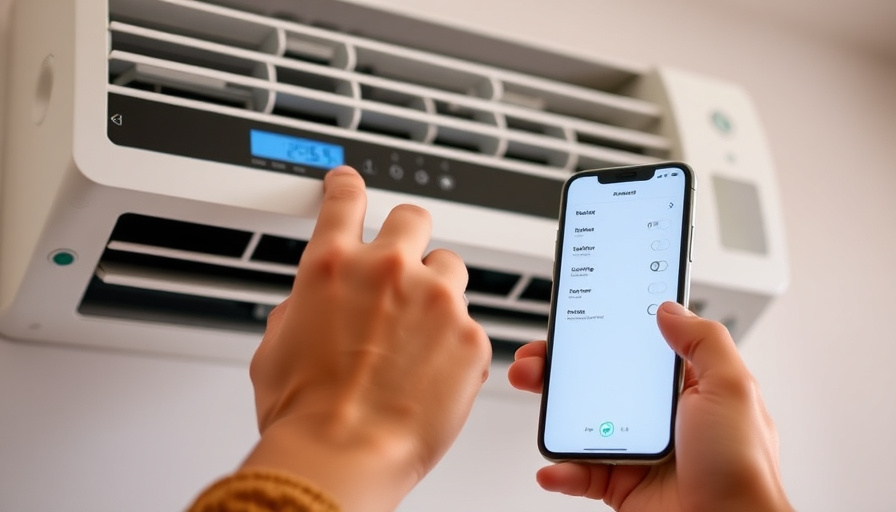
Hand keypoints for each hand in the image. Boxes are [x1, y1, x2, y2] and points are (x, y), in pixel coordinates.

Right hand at [242, 166, 491, 511]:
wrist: (341, 455)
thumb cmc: (305, 413)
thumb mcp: (277, 349)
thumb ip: (301, 309)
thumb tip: (310, 305)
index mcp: (333, 266)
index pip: (346, 200)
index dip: (348, 185)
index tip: (350, 181)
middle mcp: (388, 271)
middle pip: (413, 219)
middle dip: (407, 237)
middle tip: (403, 267)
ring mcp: (435, 301)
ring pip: (450, 268)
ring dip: (437, 290)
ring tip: (422, 333)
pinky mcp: (470, 336)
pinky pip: (470, 324)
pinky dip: (456, 343)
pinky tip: (434, 373)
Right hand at [508, 301, 793, 511]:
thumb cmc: (744, 469)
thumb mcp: (732, 389)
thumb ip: (703, 341)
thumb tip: (670, 309)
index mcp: (686, 389)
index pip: (636, 350)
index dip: (603, 333)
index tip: (574, 321)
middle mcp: (659, 417)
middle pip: (599, 381)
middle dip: (561, 368)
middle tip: (537, 360)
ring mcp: (637, 450)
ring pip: (582, 422)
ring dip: (551, 410)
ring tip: (535, 397)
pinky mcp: (621, 485)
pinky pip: (581, 472)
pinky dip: (561, 469)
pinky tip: (553, 465)